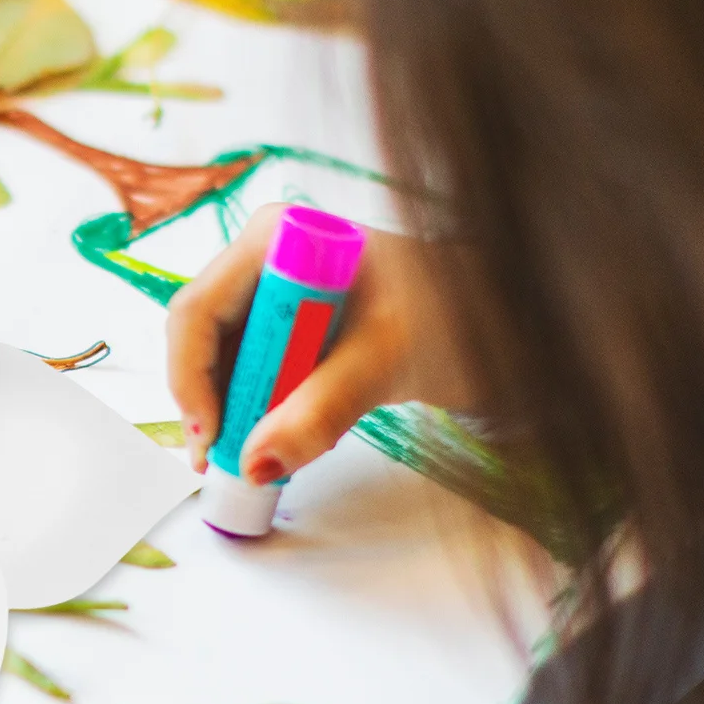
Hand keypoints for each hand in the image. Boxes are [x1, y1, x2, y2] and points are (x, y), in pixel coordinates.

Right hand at [167, 206, 470, 482]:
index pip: (199, 310)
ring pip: (225, 360)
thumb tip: (256, 464)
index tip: (212, 436)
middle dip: (210, 401)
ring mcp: (280, 293)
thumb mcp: (385, 363)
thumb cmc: (461, 314)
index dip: (193, 377)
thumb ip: (318, 411)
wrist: (510, 319)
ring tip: (248, 460)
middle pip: (203, 336)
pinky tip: (275, 441)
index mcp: (280, 239)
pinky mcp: (295, 328)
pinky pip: (255, 372)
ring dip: (232, 413)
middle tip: (221, 462)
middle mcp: (268, 259)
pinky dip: (259, 410)